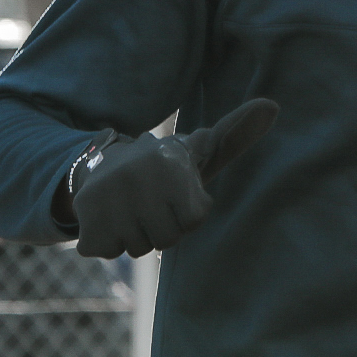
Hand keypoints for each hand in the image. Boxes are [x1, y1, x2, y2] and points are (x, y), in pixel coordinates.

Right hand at [69, 98, 278, 257]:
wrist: (102, 165)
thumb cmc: (164, 168)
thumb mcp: (200, 151)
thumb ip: (235, 134)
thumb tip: (273, 105)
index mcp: (169, 163)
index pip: (191, 220)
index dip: (186, 212)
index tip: (174, 191)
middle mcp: (136, 178)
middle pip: (165, 239)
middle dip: (161, 228)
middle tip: (151, 204)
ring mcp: (107, 199)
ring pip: (136, 248)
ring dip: (135, 235)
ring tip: (129, 207)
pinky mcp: (83, 219)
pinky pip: (106, 250)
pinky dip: (106, 240)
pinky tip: (106, 216)